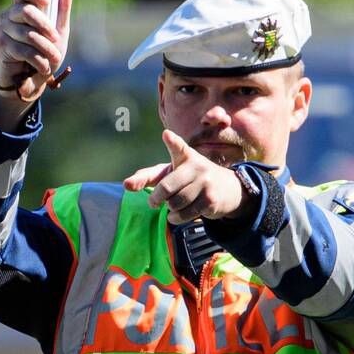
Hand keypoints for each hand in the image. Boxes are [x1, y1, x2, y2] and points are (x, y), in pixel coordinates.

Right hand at [0, 0, 72, 105]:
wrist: (31, 81)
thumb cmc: (44, 53)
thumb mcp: (58, 31)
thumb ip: (62, 9)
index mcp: (21, 6)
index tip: (46, 1)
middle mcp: (9, 15)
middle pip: (25, 10)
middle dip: (45, 25)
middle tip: (56, 38)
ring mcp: (3, 30)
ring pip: (28, 34)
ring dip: (46, 48)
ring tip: (54, 58)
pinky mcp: (3, 46)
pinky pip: (24, 50)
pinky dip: (39, 61)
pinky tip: (43, 67)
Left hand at [122, 130, 246, 224]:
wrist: (227, 189)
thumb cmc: (191, 179)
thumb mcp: (171, 172)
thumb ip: (148, 176)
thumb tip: (126, 185)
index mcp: (185, 156)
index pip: (178, 147)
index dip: (172, 142)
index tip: (166, 135)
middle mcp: (196, 167)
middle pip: (167, 188)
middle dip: (156, 199)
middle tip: (153, 203)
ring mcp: (205, 183)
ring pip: (175, 203)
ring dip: (169, 209)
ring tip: (171, 206)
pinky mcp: (210, 200)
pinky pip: (185, 214)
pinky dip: (176, 218)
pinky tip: (177, 214)